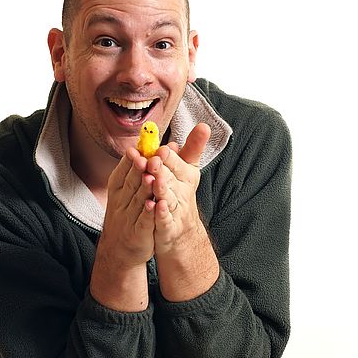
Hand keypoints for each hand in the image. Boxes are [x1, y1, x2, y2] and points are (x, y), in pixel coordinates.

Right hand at [99, 147, 156, 266]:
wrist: (120, 250)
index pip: (123, 171)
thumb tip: (168, 146)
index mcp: (118, 188)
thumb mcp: (129, 190)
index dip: (130, 160)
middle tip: (145, 157)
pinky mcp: (137, 234)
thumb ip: (143, 169)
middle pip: (130, 182)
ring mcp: (128, 218)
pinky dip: (148, 213)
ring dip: (144, 189)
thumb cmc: (128, 213)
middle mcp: (121, 201)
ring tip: (151, 176)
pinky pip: (143, 222)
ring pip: (138, 200)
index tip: (137, 148)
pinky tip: (154, 205)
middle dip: (138, 170)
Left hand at [148, 123, 210, 255]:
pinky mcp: (169, 227)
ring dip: (161, 188)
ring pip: (168, 197)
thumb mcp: (188, 170)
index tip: (163, 148)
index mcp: (185, 175)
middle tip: (153, 160)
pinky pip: (165, 219)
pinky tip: (155, 206)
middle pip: (171, 178)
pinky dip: (161, 213)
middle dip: (162, 169)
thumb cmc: (181, 194)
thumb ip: (192, 149)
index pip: (177, 163)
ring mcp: (177, 210)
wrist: (182, 231)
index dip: (170, 157)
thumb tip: (203, 126)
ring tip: (153, 179)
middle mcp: (182, 191)